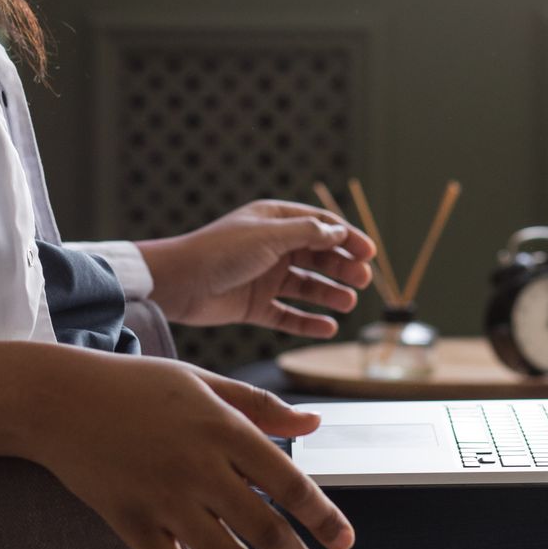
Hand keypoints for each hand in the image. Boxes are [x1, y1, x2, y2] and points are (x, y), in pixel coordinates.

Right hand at [0, 340, 353, 548]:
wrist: (59, 398)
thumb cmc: (135, 385)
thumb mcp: (202, 382)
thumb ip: (259, 407)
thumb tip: (312, 427)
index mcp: (223, 427)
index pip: (287, 481)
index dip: (321, 516)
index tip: (345, 542)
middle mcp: (199, 465)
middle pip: (263, 527)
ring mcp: (163, 496)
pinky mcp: (130, 520)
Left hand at [137, 200, 377, 333]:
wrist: (177, 283)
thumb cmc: (219, 252)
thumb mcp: (268, 236)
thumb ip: (307, 234)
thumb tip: (338, 232)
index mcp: (273, 221)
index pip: (319, 225)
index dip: (346, 237)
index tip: (369, 252)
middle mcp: (271, 248)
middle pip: (317, 256)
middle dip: (342, 267)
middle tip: (363, 280)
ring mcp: (263, 277)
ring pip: (306, 287)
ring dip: (329, 294)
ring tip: (349, 304)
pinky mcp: (254, 306)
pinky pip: (288, 315)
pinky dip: (308, 321)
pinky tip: (328, 327)